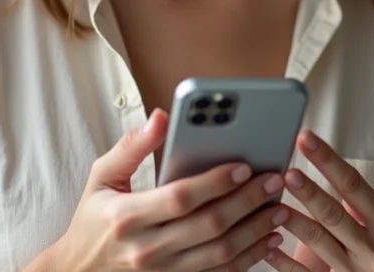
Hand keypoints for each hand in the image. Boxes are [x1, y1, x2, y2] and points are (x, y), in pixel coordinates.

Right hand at [47, 109, 286, 270]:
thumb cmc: (93, 221)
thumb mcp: (100, 178)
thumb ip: (131, 146)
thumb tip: (161, 116)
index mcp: (128, 217)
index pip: (180, 198)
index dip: (215, 182)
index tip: (243, 164)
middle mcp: (147, 250)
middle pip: (209, 226)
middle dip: (247, 202)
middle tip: (275, 180)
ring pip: (221, 256)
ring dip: (256, 232)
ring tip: (281, 209)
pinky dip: (249, 260)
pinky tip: (268, 240)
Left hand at [266, 131, 373, 271]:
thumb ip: (359, 202)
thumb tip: (323, 162)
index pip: (353, 184)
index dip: (327, 160)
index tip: (305, 139)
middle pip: (334, 214)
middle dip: (309, 192)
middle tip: (287, 173)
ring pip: (319, 242)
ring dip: (294, 221)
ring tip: (273, 204)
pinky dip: (285, 262)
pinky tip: (268, 247)